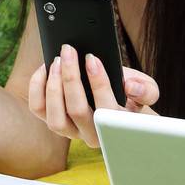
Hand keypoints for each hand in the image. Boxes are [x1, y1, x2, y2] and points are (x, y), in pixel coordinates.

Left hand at [26, 46, 158, 148]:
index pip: (106, 108)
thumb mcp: (147, 90)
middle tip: (69, 51)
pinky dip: (38, 87)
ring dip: (53, 86)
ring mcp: (70, 131)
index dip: (99, 83)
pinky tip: (45, 68)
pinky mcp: (53, 120)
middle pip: (77, 110)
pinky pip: (38, 109)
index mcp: (115, 126)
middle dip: (71, 77)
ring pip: (55, 117)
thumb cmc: (132, 97)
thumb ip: (146, 89)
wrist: (117, 110)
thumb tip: (130, 87)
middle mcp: (91, 134)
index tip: (92, 59)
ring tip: (57, 60)